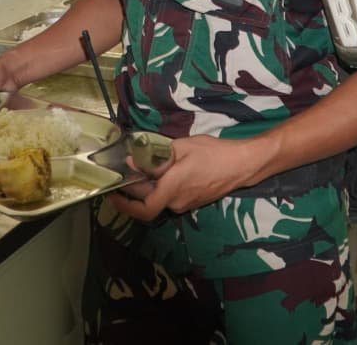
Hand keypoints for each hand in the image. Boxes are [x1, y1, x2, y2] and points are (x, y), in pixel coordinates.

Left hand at [109, 135, 264, 220]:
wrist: (243, 164)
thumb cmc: (213, 153)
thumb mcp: (182, 148)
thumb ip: (156, 157)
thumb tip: (132, 160)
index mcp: (172, 189)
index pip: (144, 209)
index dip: (125, 206)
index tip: (112, 194)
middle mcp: (177, 202)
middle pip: (149, 201)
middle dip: (134, 189)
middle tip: (123, 172)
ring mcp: (186, 203)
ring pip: (160, 197)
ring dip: (149, 186)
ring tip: (142, 166)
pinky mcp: (194, 200)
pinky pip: (171, 195)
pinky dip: (162, 185)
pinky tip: (162, 169)